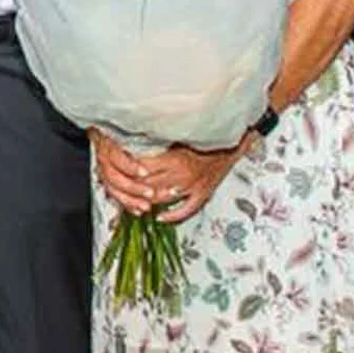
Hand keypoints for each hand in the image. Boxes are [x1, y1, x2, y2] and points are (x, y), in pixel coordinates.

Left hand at [95, 130, 242, 223]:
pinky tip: (160, 217)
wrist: (232, 141)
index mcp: (174, 159)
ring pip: (162, 199)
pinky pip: (185, 210)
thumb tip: (134, 145)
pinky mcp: (202, 194)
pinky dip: (171, 216)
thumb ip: (158, 142)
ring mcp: (192, 187)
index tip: (121, 170)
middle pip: (149, 186)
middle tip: (124, 187)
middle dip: (134, 188)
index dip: (129, 172)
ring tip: (137, 201)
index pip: (143, 170)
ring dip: (148, 202)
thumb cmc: (204, 135)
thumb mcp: (178, 135)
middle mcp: (182, 175)